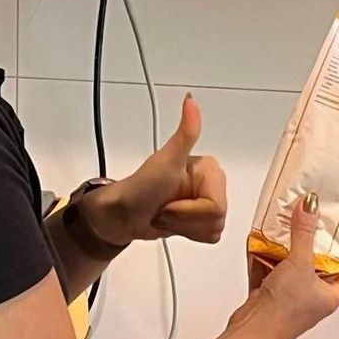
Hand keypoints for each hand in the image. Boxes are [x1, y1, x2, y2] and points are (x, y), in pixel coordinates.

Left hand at [86, 95, 227, 247]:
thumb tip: (190, 100)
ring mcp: (207, 204)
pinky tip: (172, 223)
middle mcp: (214, 185)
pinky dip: (187, 234)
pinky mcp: (201, 221)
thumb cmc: (141, 187)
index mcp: (211, 170)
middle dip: (183, 219)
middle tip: (164, 209)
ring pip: (213, 230)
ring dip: (183, 227)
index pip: (215, 206)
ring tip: (165, 215)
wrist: (122, 213)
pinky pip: (209, 237)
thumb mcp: (166, 160)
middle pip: (216, 219)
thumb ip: (185, 133)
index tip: (168, 201)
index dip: (188, 210)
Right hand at [229, 195, 338, 338]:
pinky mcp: (271, 297)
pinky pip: (273, 273)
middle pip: (325, 270)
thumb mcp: (300, 263)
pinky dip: (268, 259)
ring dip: (292, 251)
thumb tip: (310, 207)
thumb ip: (303, 233)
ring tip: (292, 229)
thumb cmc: (284, 312)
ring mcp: (292, 299)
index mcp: (331, 296)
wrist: (253, 331)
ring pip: (297, 270)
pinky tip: (263, 244)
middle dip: (322, 249)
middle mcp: (314, 299)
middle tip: (322, 227)